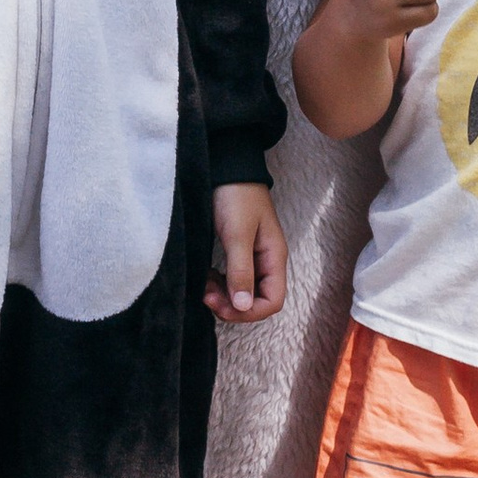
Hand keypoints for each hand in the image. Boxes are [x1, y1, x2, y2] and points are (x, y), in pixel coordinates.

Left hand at [207, 182, 288, 323]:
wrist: (227, 166)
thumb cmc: (235, 196)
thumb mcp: (237, 234)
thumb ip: (241, 271)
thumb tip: (243, 307)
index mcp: (274, 257)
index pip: (272, 301)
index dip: (248, 312)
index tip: (221, 305)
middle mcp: (266, 260)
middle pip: (257, 300)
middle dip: (233, 305)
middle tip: (206, 296)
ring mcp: (253, 256)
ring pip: (243, 291)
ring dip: (224, 296)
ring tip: (203, 286)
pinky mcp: (238, 250)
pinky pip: (233, 279)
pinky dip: (219, 284)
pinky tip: (206, 277)